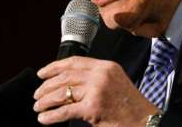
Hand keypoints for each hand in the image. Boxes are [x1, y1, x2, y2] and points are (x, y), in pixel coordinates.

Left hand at [33, 56, 158, 125]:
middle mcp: (100, 74)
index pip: (74, 61)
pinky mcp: (93, 108)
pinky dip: (51, 116)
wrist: (144, 121)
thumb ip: (95, 77)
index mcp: (105, 66)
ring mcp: (96, 90)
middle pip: (65, 76)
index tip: (42, 73)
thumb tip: (68, 81)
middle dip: (46, 86)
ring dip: (46, 100)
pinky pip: (65, 110)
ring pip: (62, 92)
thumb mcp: (115, 81)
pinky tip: (44, 119)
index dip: (54, 67)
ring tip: (38, 106)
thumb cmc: (129, 105)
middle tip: (37, 94)